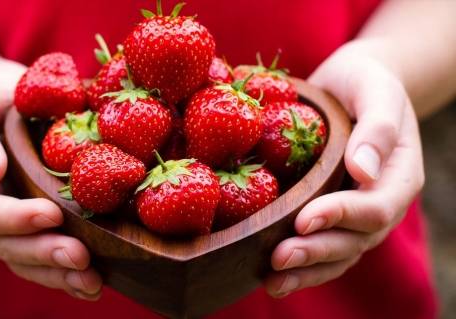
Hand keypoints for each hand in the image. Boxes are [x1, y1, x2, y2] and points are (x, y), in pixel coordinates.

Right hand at [0, 62, 102, 299]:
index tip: (52, 214)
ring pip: (24, 261)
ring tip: (91, 281)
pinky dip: (64, 276)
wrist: (4, 109)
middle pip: (5, 245)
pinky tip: (91, 284)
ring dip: (58, 275)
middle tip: (80, 257)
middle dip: (43, 253)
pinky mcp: (24, 235)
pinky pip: (39, 261)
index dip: (15, 218)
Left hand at [264, 42, 424, 296]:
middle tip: (278, 259)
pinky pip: (323, 248)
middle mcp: (381, 202)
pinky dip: (302, 267)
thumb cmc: (365, 83)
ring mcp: (357, 215)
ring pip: (338, 254)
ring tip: (272, 283)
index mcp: (400, 176)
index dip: (341, 216)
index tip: (304, 219)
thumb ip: (377, 129)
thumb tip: (364, 172)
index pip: (375, 208)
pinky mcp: (333, 216)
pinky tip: (271, 279)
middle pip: (355, 241)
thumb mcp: (376, 90)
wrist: (354, 85)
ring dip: (306, 271)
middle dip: (316, 252)